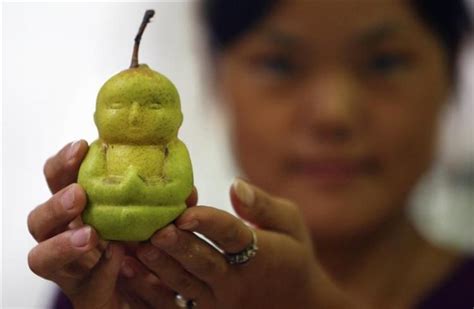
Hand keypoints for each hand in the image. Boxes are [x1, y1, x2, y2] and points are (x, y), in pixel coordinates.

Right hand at [27, 141, 190, 307]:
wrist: (149, 296)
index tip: (81, 146)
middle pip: (38, 220)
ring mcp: (72, 271)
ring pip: (41, 258)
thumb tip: (187, 192)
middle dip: (55, 204)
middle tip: (79, 194)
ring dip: (63, 244)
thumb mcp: (158, 221)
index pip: (59, 184)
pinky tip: (118, 260)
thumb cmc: (147, 252)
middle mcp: (67, 239)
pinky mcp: (84, 298)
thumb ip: (168, 206)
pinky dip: (101, 272)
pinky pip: (83, 287)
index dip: (62, 165)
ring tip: (90, 235)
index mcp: (82, 213)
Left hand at [125, 179, 351, 307]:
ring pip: (186, 285)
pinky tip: (132, 273)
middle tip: (155, 231)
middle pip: (204, 262)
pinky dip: (153, 291)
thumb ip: (263, 205)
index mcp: (261, 254)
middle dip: (178, 246)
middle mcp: (238, 281)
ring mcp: (221, 302)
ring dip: (159, 268)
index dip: (209, 222)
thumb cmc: (291, 255)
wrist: (296, 304)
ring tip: (136, 249)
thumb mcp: (290, 224)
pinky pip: (177, 306)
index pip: (232, 235)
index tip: (186, 210)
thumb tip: (235, 184)